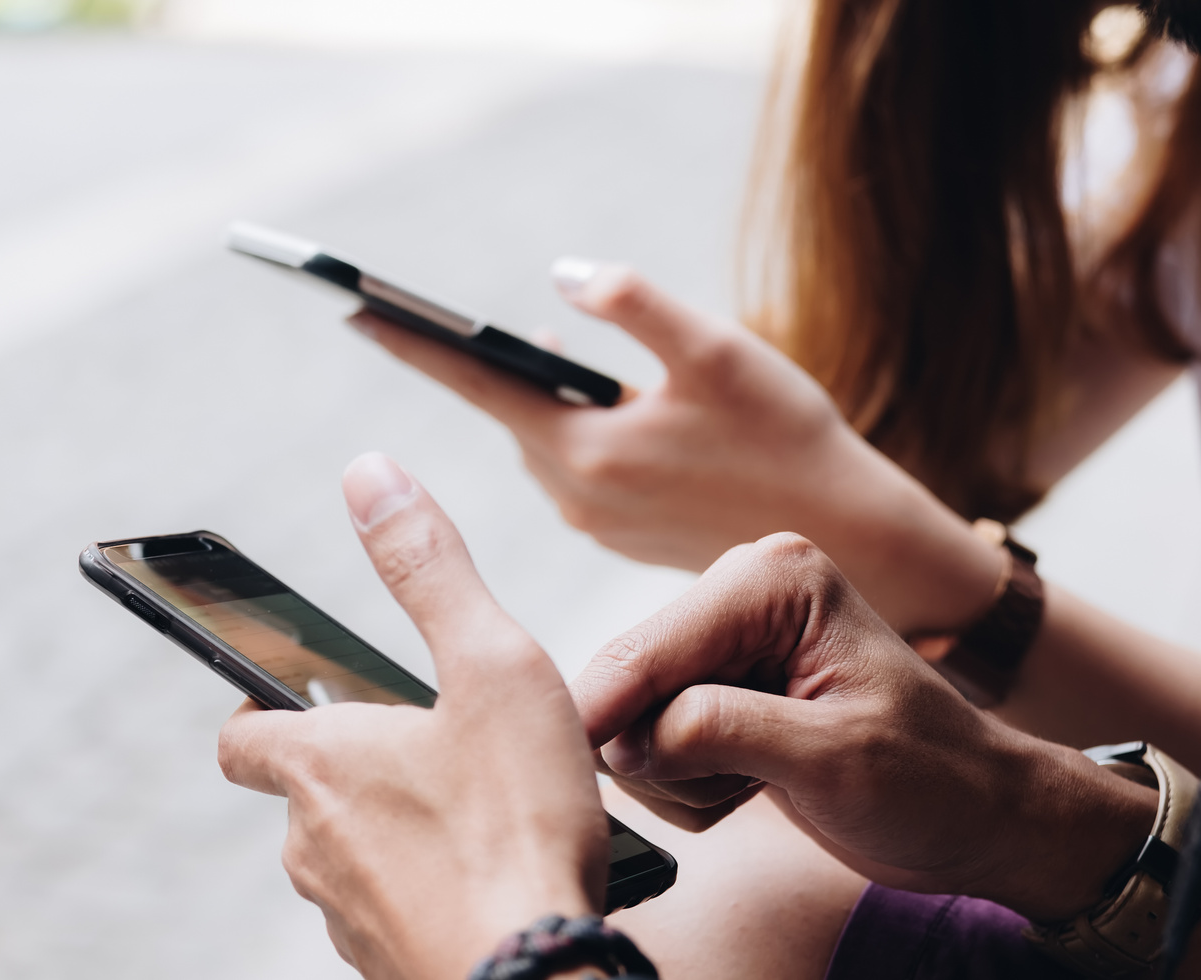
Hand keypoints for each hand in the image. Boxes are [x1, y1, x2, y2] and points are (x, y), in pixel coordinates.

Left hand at [218, 454, 607, 979]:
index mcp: (322, 765)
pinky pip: (391, 912)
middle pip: (304, 792)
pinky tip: (490, 876)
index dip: (260, 705)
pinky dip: (424, 887)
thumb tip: (369, 474)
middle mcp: (313, 845)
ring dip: (393, 828)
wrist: (539, 976)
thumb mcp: (491, 665)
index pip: (242, 732)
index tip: (294, 692)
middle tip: (434, 743)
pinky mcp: (388, 966)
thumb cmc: (518, 825)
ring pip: (348, 856)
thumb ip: (431, 568)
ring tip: (477, 809)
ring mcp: (347, 916)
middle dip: (355, 765)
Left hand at [351, 260, 1000, 635]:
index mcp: (588, 448)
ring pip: (546, 441)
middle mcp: (579, 494)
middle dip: (491, 365)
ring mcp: (600, 520)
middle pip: (512, 413)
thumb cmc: (785, 435)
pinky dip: (575, 430)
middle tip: (449, 319)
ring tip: (549, 353)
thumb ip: (635, 307)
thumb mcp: (717, 351)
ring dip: (544, 398)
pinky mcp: (622, 532)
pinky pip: (576, 468)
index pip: (481, 384)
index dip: (418, 343)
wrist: (844, 535)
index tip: (355, 308)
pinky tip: (607, 407)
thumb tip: (564, 277)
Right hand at [571, 533, 1157, 922]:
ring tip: (758, 786)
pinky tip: (752, 786)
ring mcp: (728, 647)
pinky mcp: (720, 693)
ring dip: (680, 777)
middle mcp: (743, 598)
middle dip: (665, 752)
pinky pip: (653, 746)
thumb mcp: (835, 758)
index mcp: (775, 580)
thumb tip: (630, 737)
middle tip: (737, 788)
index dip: (612, 707)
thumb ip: (725, 732)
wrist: (975, 818)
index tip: (582, 759)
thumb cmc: (934, 779)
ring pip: (634, 722)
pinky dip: (689, 786)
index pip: (655, 646)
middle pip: (632, 682)